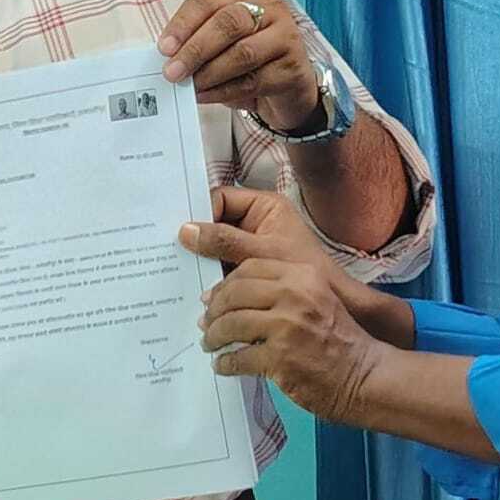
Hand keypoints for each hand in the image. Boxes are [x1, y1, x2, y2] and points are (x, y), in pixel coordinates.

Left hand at [158, 0, 319, 130]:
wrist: (288, 89)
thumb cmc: (248, 61)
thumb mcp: (222, 44)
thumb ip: (198, 41)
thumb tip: (168, 56)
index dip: (183, 23)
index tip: (164, 48)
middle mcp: (269, 9)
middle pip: (229, 21)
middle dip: (196, 48)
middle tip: (173, 71)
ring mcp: (286, 36)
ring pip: (243, 53)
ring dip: (210, 73)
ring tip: (190, 86)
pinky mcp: (293, 67)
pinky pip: (254, 81)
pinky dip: (224, 91)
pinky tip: (206, 96)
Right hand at [183, 186, 333, 271]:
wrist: (332, 302)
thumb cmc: (301, 271)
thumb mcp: (260, 253)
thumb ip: (225, 241)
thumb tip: (185, 231)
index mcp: (263, 206)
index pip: (221, 198)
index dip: (201, 212)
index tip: (182, 231)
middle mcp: (255, 221)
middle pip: (215, 222)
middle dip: (196, 237)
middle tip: (168, 248)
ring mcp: (250, 245)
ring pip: (216, 245)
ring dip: (200, 258)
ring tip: (174, 268)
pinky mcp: (248, 267)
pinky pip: (222, 264)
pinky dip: (209, 273)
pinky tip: (191, 284)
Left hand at [200, 259, 386, 424]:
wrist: (365, 374)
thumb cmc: (341, 338)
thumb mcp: (318, 298)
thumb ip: (284, 290)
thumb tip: (233, 295)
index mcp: (303, 275)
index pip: (250, 268)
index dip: (225, 283)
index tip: (213, 297)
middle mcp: (294, 295)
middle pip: (235, 293)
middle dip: (214, 310)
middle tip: (207, 323)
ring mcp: (286, 326)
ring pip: (231, 324)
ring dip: (215, 337)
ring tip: (212, 344)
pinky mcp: (280, 358)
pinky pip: (238, 358)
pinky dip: (225, 363)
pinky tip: (224, 366)